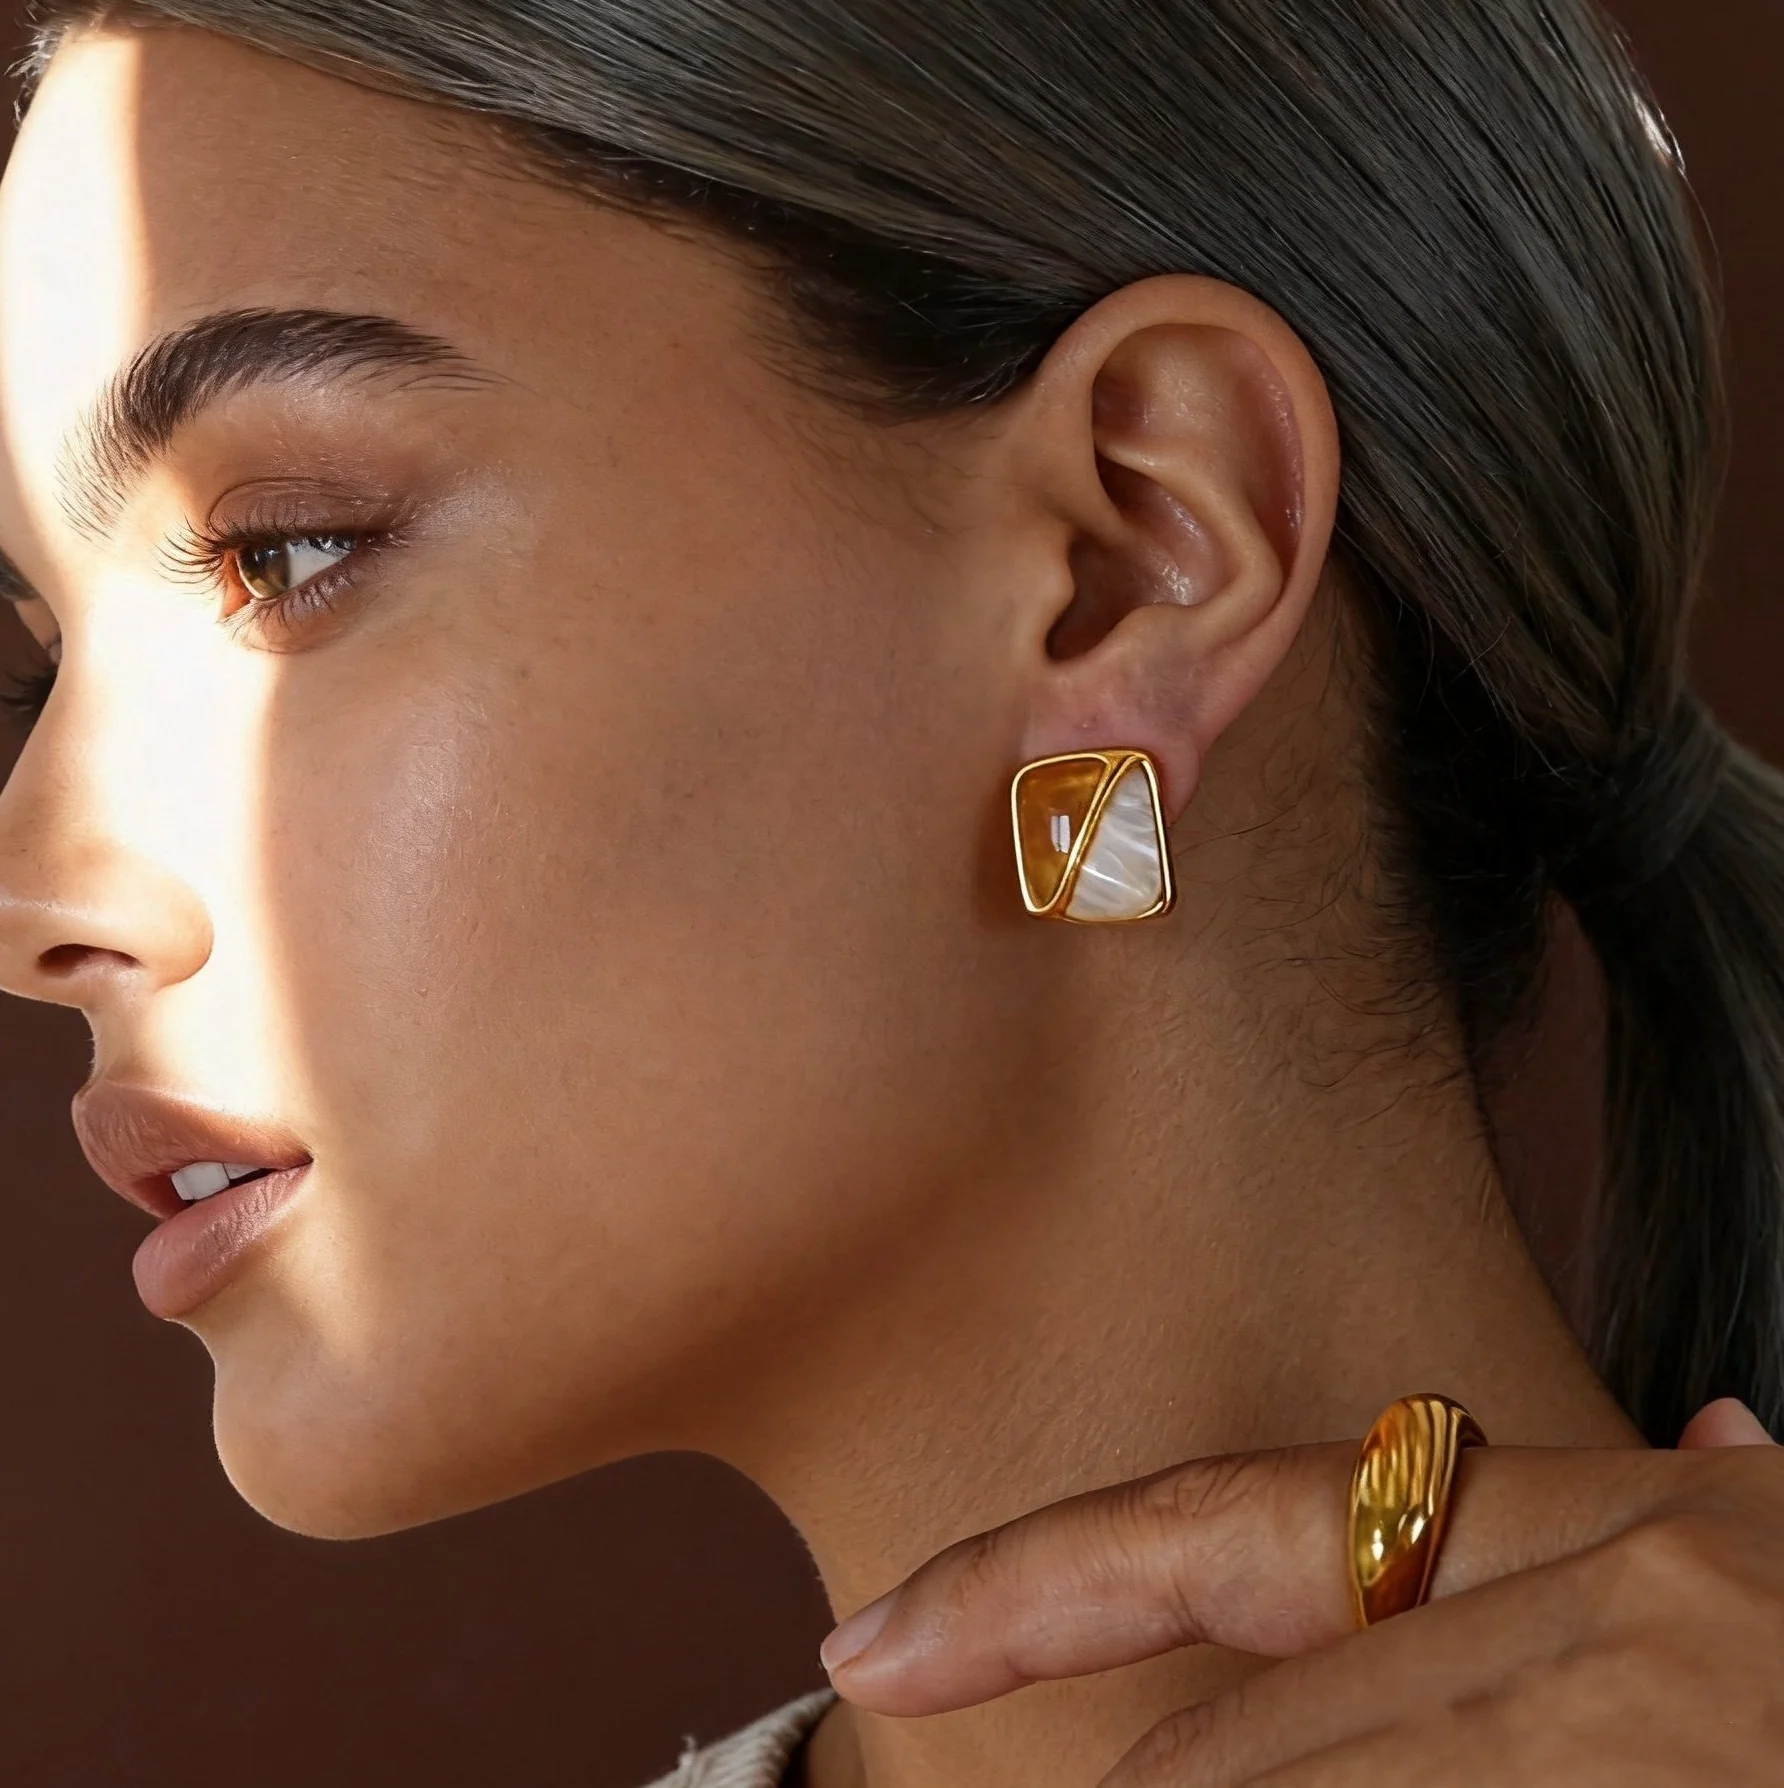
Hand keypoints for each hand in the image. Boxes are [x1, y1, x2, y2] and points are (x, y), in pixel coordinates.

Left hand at [819, 1399, 1782, 1784]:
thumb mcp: (1761, 1602)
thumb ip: (1674, 1552)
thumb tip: (1735, 1444)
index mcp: (1655, 1539)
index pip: (1251, 1525)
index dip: (1045, 1584)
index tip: (874, 1634)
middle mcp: (1652, 1620)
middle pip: (1252, 1739)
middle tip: (952, 1722)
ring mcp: (1671, 1715)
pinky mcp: (1686, 1735)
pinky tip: (1163, 1762)